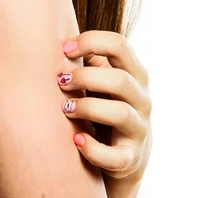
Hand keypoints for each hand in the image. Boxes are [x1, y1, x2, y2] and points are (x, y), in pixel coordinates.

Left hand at [57, 30, 151, 180]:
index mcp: (134, 73)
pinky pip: (114, 156)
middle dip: (86, 78)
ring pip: (120, 113)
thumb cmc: (105, 107)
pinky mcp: (129, 158)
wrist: (126, 156)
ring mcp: (138, 129)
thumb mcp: (103, 81)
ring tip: (64, 109)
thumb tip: (56, 39)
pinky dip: (93, 149)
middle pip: (121, 80)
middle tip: (60, 81)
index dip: (90, 41)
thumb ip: (89, 61)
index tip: (64, 49)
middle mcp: (142, 99)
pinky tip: (76, 141)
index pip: (120, 45)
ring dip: (87, 108)